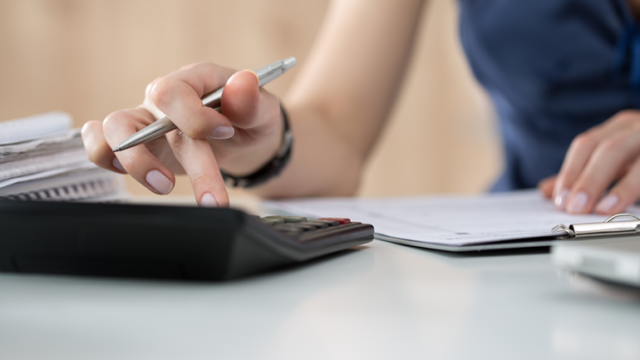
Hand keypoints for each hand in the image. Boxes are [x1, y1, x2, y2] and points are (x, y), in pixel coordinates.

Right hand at [81, 62, 283, 206]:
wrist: (245, 140)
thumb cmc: (250, 120)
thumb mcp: (263, 112)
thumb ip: (251, 102)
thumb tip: (243, 82)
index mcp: (193, 80)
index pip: (172, 91)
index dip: (194, 117)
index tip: (225, 132)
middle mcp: (162, 99)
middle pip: (143, 119)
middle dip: (174, 161)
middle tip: (210, 196)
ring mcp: (145, 121)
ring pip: (113, 130)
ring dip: (136, 164)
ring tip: (166, 186)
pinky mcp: (136, 145)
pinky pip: (100, 142)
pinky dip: (103, 157)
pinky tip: (131, 175)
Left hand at [538, 110, 639, 213]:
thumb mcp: (615, 159)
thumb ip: (584, 174)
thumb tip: (547, 191)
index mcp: (621, 126)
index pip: (587, 144)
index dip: (571, 172)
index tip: (560, 200)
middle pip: (611, 149)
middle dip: (591, 179)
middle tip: (575, 208)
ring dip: (624, 186)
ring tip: (605, 209)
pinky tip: (636, 206)